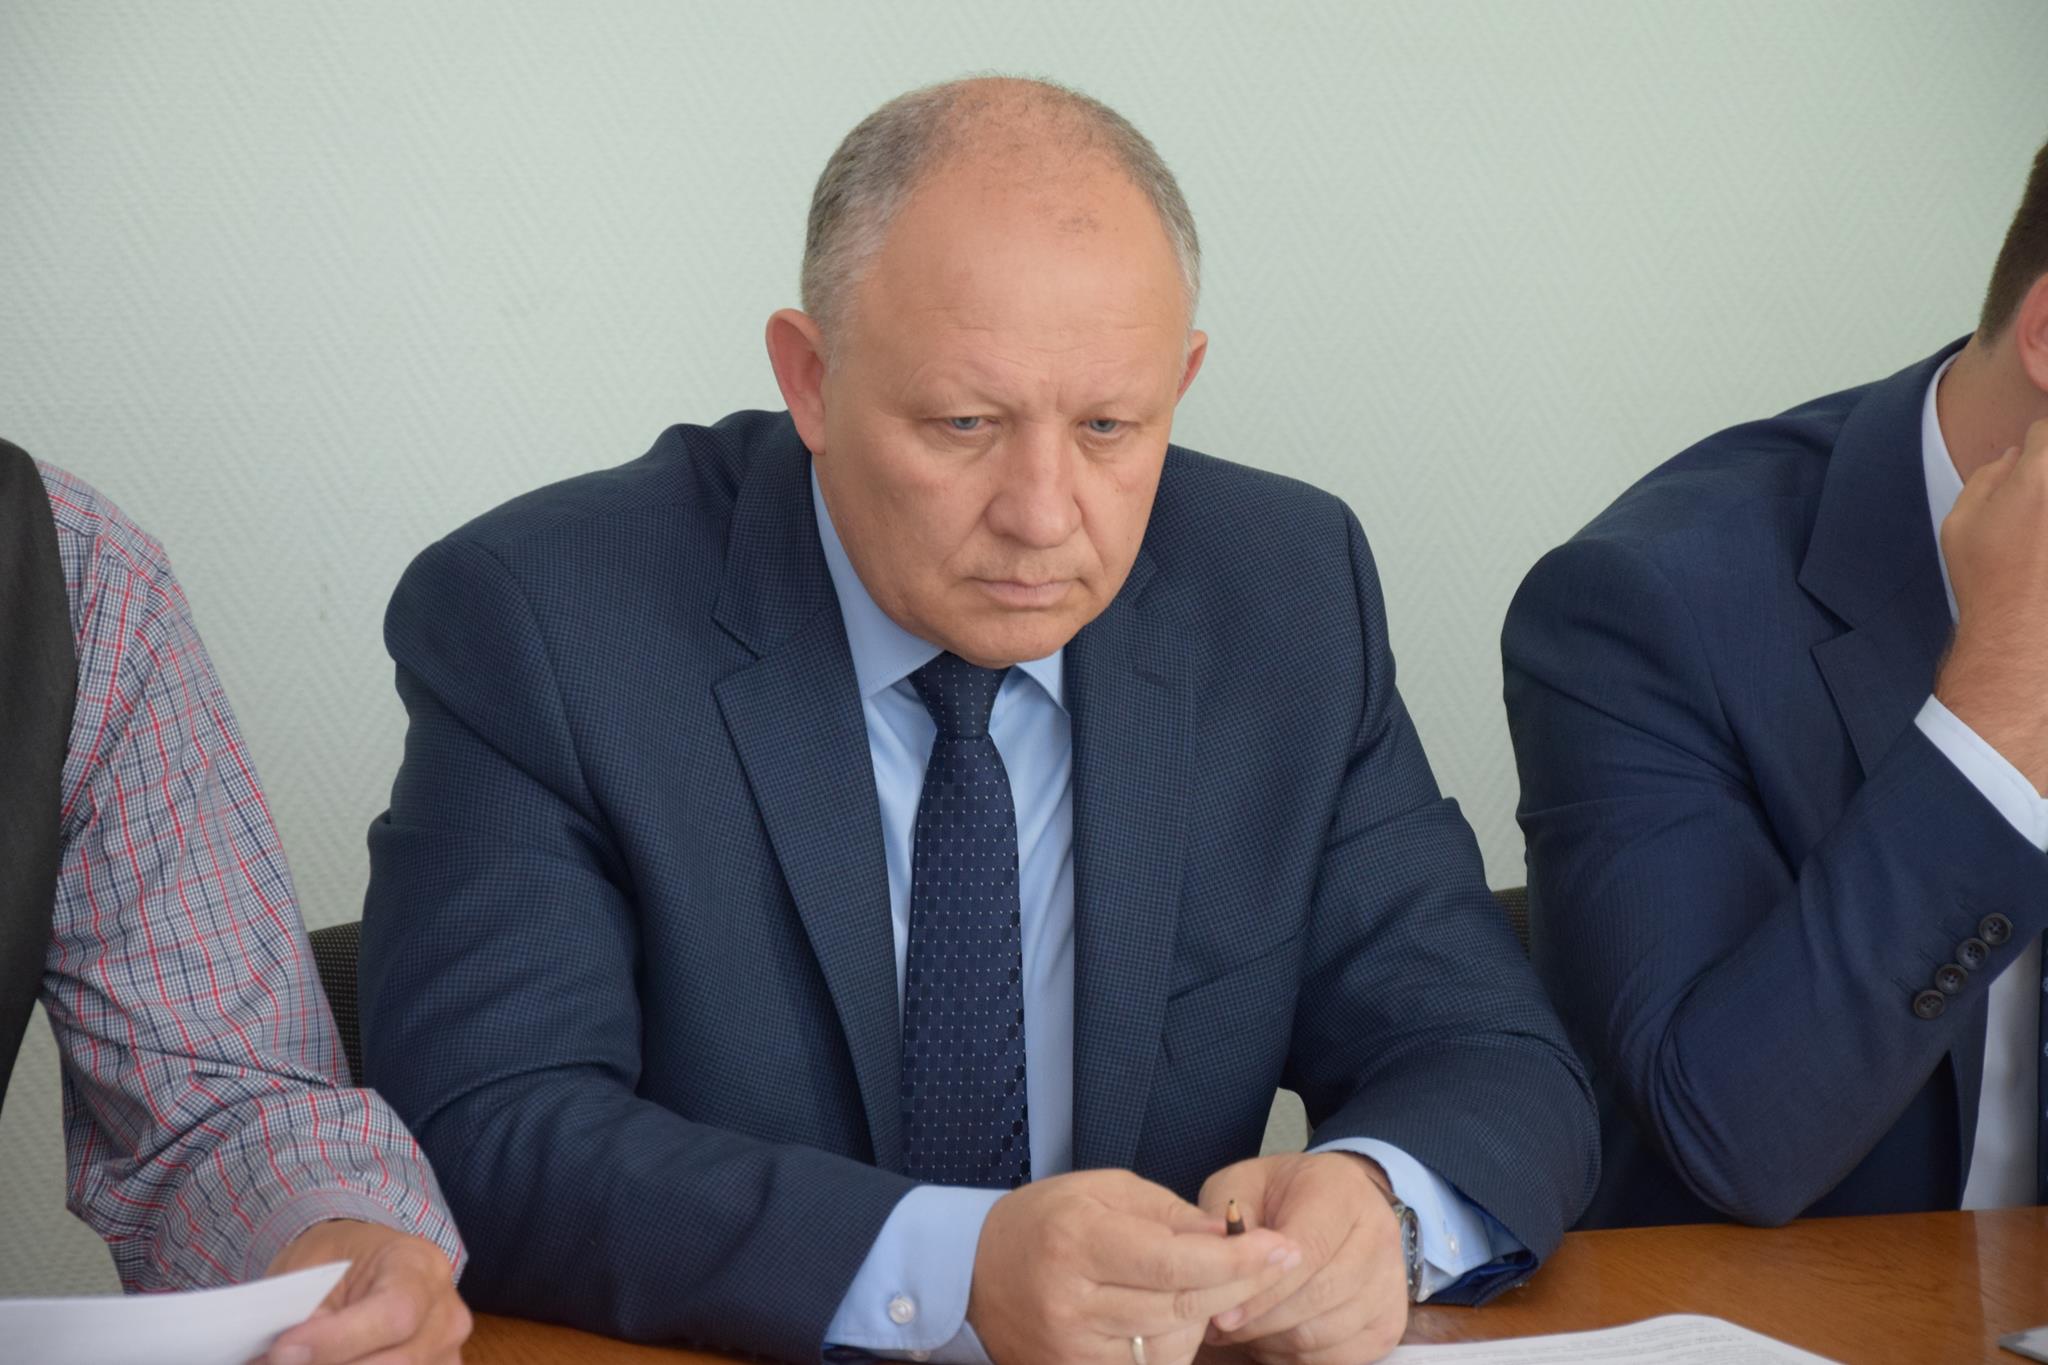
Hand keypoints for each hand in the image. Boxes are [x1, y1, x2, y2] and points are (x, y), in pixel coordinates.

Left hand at [261, 1220, 469, 1364]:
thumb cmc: (339, 1262)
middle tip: (277, 1362)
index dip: (338, 1341)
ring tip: (294, 1362)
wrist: (364, 1267)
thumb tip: (288, 1360)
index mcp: (421, 1266)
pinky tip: (324, 1364)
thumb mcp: (313, 1269)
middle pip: (397, 1363)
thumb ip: (306, 1314)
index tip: (283, 1351)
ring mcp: (446, 1354)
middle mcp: (446, 1314)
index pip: (395, 1314)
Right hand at [967, 1167, 1301, 1364]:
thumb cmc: (1044, 1222)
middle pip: (1181, 1306)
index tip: (1283, 1247)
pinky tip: (1173, 1314)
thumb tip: (1227, 1235)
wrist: (973, 1275)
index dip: (1237, 1259)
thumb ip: (1167, 1212)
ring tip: (1202, 1282)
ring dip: (1206, 1313)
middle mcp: (1073, 1302)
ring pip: (1173, 1342)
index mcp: (1078, 1242)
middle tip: (1277, 1261)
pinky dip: (1175, 1341)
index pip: (1175, 1262)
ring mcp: (1073, 1349)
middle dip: (1240, 1284)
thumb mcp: (1102, 1191)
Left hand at [1198, 1153, 1406, 1364]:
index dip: (1263, 1288)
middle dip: (1265, 1321)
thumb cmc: (1278, 1194)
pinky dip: (1301, 1357)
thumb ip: (1229, 1217)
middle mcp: (1378, 1233)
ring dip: (1277, 1342)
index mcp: (1341, 1191)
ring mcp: (1391, 1279)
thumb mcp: (1243, 1184)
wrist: (1331, 1201)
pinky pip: (1343, 1356)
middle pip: (1322, 1295)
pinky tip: (1272, 1340)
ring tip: (1242, 1331)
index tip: (1222, 1313)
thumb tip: (1219, 1261)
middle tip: (1223, 1327)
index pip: (1309, 1250)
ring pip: (1330, 1331)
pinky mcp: (1391, 1318)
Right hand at [1937, 417, 2047, 791]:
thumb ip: (1991, 475)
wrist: (2026, 640)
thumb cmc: (1990, 583)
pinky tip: (2040, 558)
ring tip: (2035, 539)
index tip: (2034, 455)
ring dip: (2046, 514)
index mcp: (2043, 471)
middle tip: (2031, 509)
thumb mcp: (1961, 523)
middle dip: (2044, 476)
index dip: (2041, 440)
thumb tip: (2016, 456)